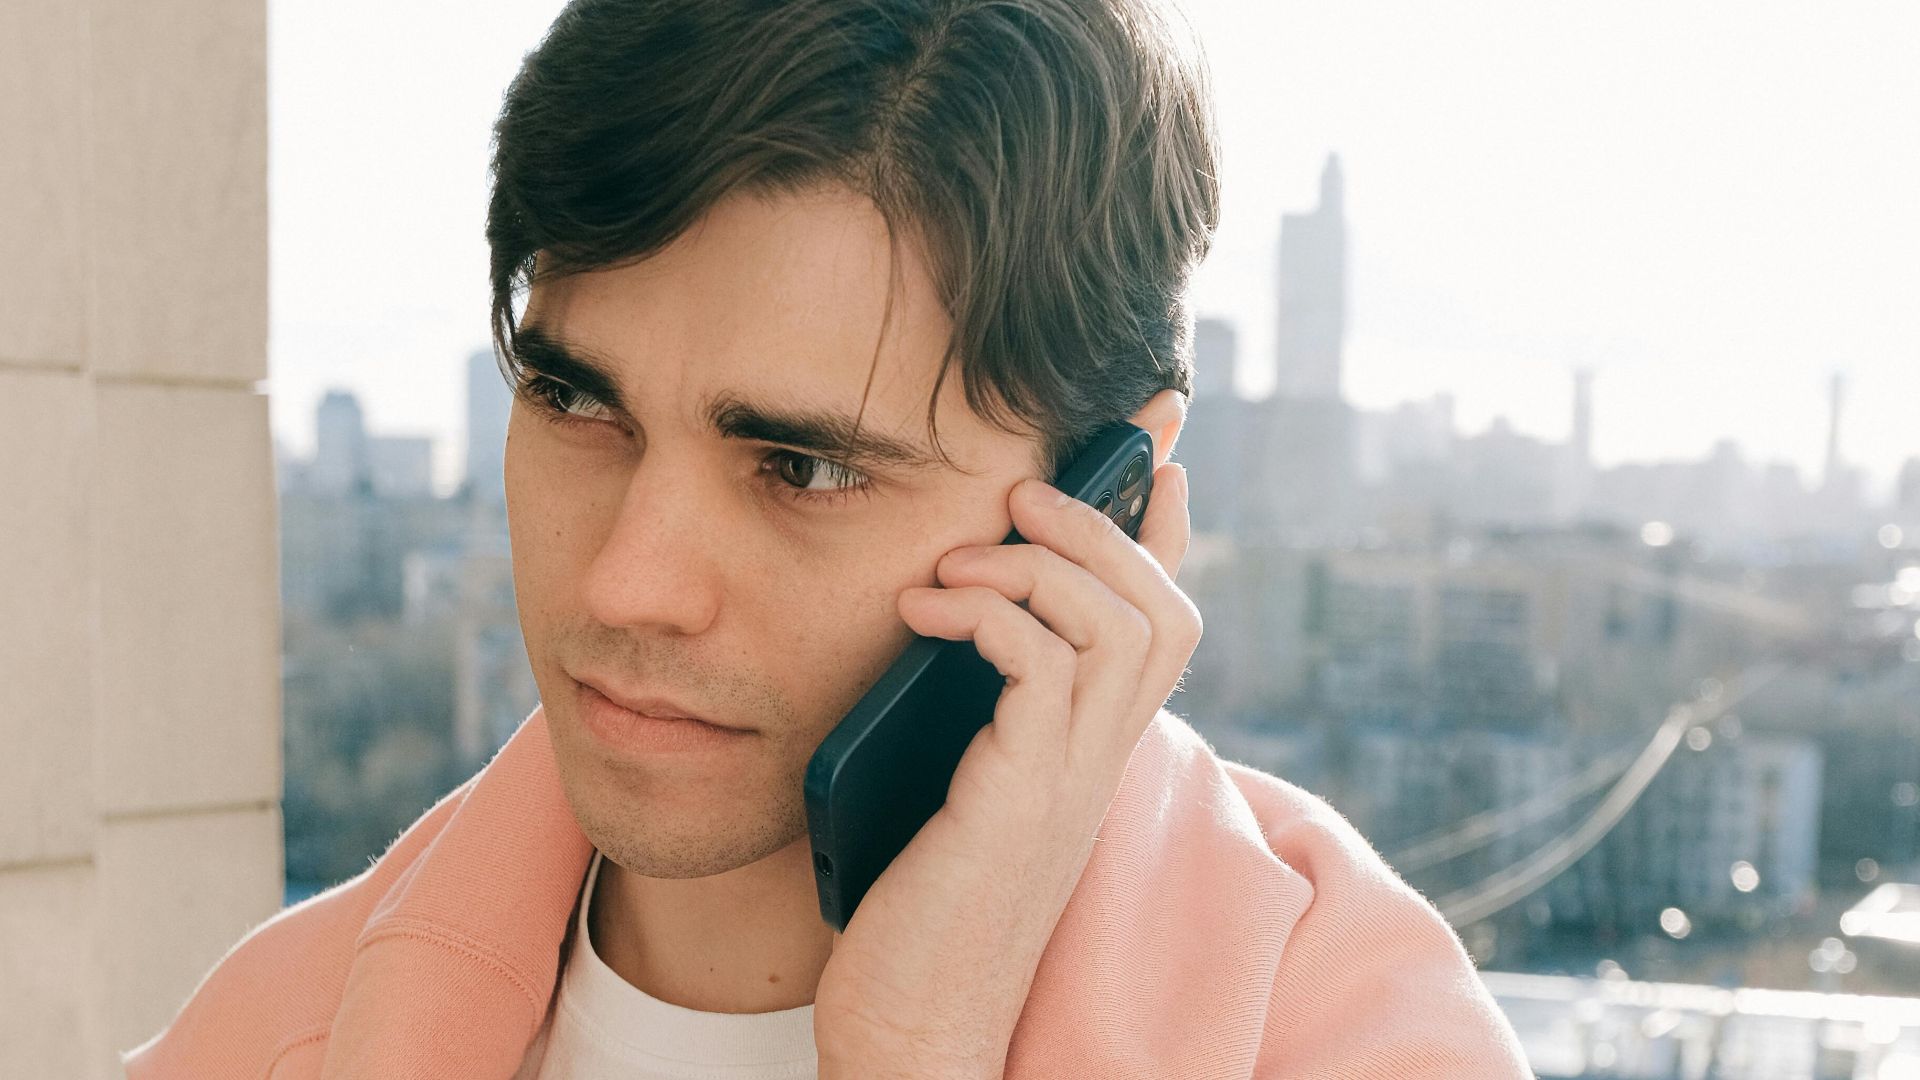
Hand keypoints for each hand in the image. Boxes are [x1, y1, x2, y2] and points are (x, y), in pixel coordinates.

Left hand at [812, 462, 1200, 1078]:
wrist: (915, 1027)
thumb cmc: (920, 911)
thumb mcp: (958, 786)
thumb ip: (978, 715)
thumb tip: (942, 621)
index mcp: (1093, 753)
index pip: (1164, 623)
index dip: (1164, 533)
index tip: (1150, 456)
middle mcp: (1102, 763)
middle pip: (1164, 608)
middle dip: (1102, 524)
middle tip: (1021, 493)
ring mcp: (1071, 781)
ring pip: (1120, 623)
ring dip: (1038, 561)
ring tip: (957, 559)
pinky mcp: (1022, 796)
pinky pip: (1039, 664)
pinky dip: (986, 611)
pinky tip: (924, 612)